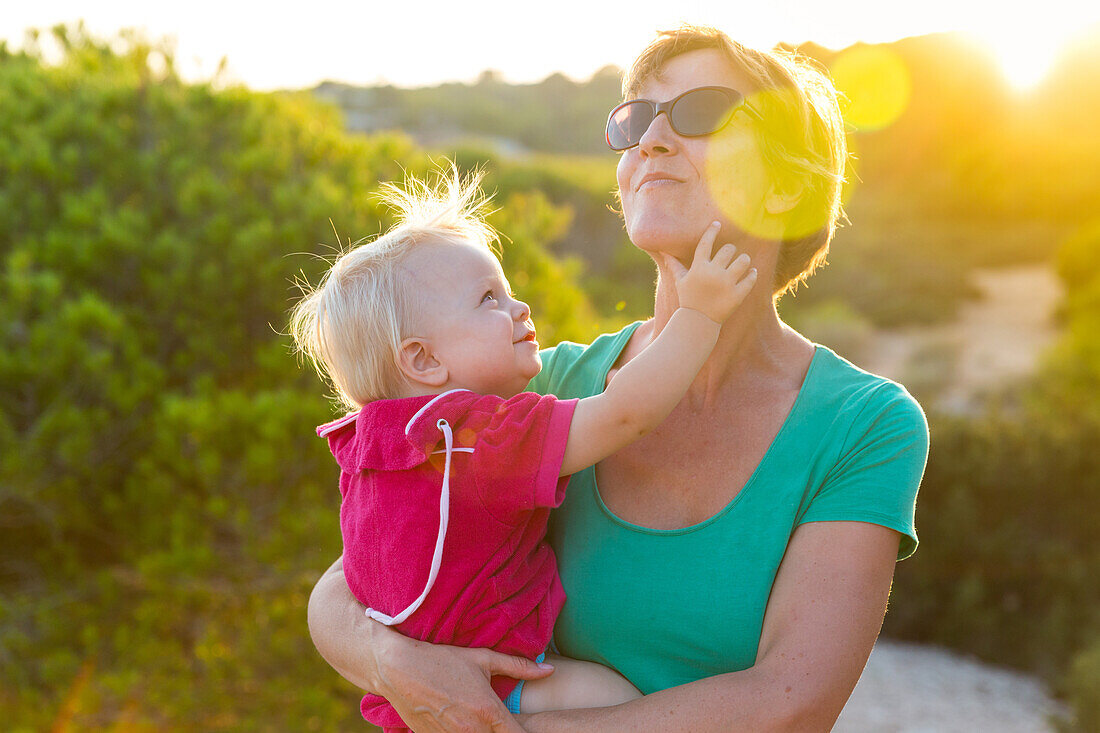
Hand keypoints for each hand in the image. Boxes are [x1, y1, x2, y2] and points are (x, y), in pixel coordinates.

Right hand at [374, 628, 553, 732]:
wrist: (399, 669)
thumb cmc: (442, 661)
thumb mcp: (482, 659)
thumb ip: (518, 667)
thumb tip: (549, 669)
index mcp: (488, 711)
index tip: (526, 727)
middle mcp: (472, 730)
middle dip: (504, 732)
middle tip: (503, 722)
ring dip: (484, 732)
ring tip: (480, 719)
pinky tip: (462, 722)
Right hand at [661, 221, 756, 323]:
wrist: (697, 323)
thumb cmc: (688, 300)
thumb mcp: (680, 281)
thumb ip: (674, 266)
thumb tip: (663, 253)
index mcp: (699, 268)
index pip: (706, 242)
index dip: (712, 230)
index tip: (717, 224)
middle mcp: (713, 273)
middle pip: (728, 249)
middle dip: (731, 249)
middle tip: (731, 253)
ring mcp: (726, 284)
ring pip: (743, 261)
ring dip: (744, 260)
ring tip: (744, 262)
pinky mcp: (737, 295)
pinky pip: (750, 279)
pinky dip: (753, 274)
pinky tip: (752, 273)